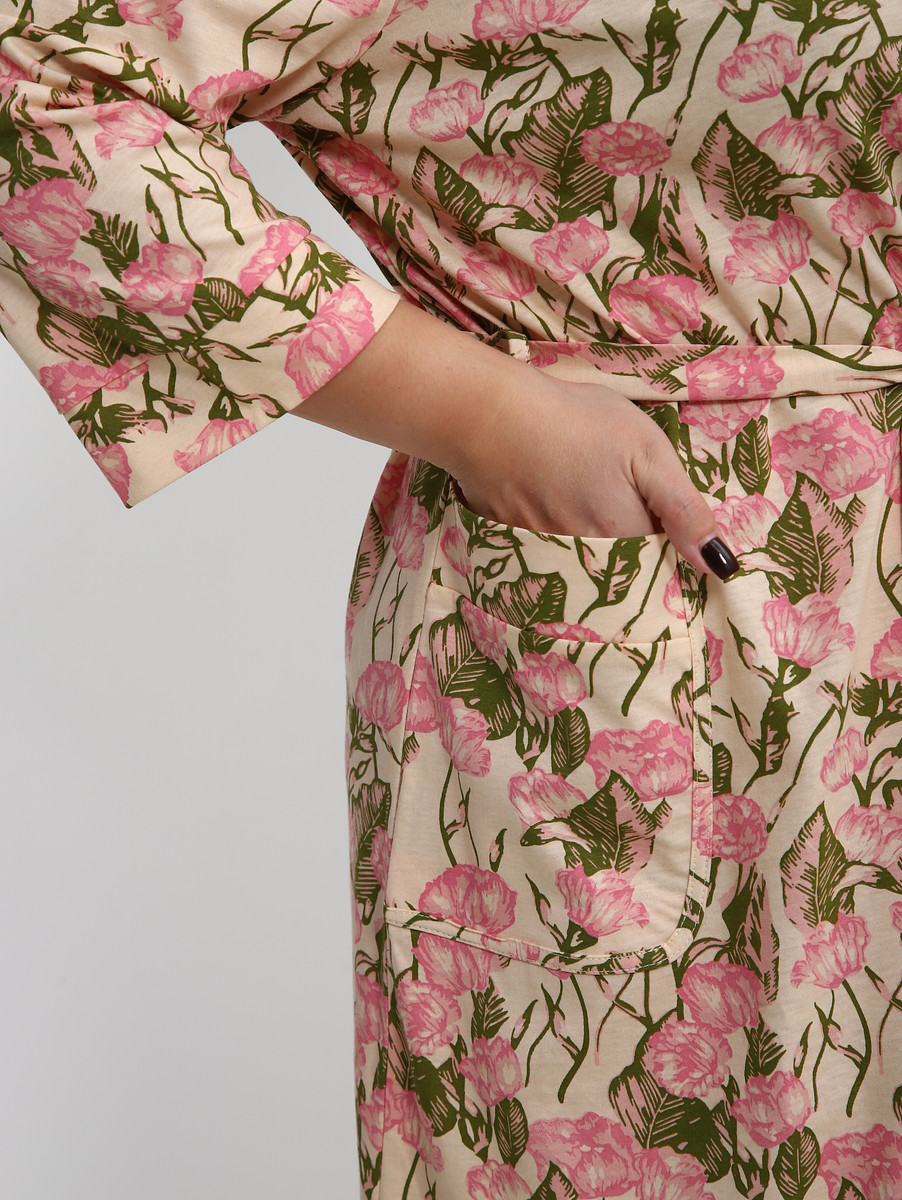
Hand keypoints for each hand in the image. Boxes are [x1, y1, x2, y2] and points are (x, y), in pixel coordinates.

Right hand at [292, 300, 736, 579]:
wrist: (484, 415)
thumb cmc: (574, 422)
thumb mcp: (646, 450)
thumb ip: (684, 508)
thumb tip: (722, 564)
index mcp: (624, 536)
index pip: (662, 554)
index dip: (667, 531)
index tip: (661, 508)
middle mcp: (585, 557)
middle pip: (621, 558)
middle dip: (627, 531)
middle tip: (613, 483)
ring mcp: (542, 551)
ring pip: (582, 551)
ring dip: (587, 525)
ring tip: (578, 480)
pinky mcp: (508, 539)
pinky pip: (543, 545)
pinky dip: (549, 519)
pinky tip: (544, 485)